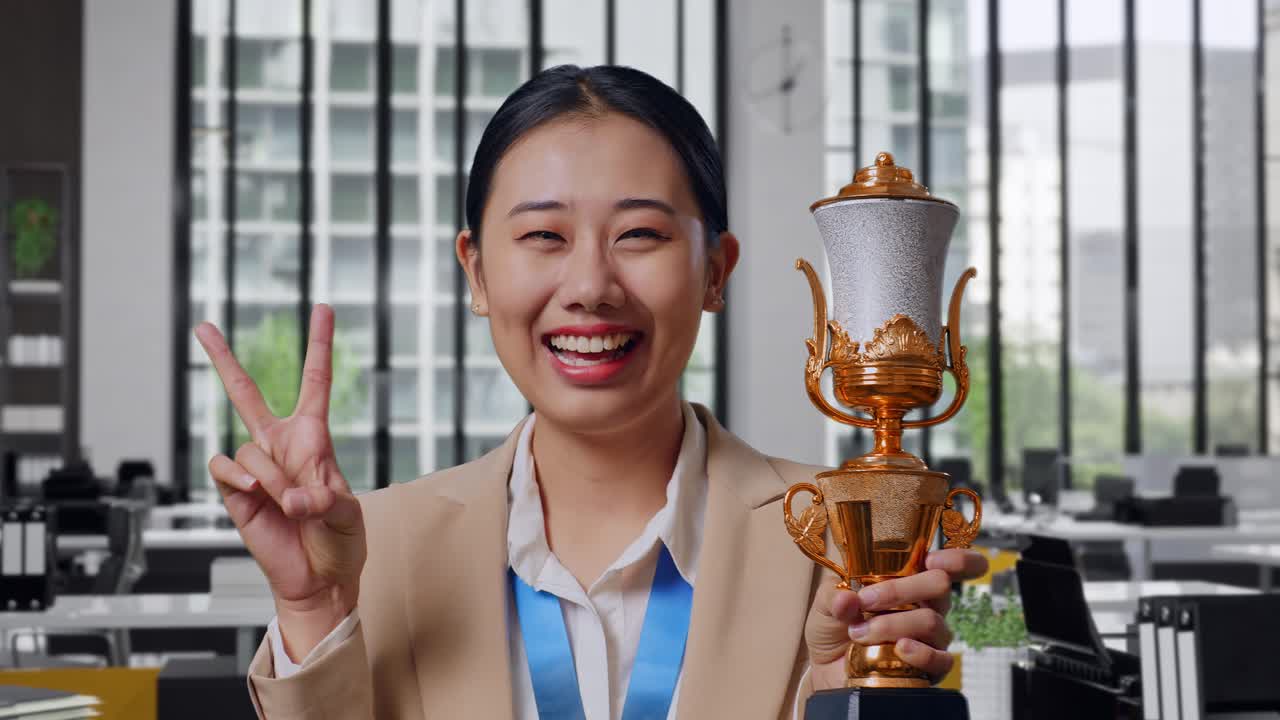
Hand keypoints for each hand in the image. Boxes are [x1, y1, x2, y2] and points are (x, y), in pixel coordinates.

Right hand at [195, 304, 366, 660]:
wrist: (318, 580)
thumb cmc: (339, 542)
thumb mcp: (347, 515)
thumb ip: (323, 499)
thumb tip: (290, 496)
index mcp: (314, 439)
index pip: (315, 382)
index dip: (319, 346)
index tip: (323, 309)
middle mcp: (280, 446)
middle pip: (246, 394)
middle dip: (223, 360)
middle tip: (202, 326)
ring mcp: (255, 467)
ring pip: (249, 448)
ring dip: (271, 475)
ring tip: (287, 502)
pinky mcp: (234, 491)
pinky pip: (226, 468)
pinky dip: (242, 478)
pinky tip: (256, 493)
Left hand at [805, 548, 988, 689]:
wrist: (827, 667)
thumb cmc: (834, 626)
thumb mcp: (826, 603)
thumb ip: (835, 595)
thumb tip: (847, 599)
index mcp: (909, 580)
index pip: (950, 565)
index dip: (955, 559)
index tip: (932, 559)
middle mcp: (926, 605)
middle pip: (939, 585)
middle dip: (901, 589)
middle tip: (866, 601)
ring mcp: (931, 637)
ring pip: (931, 621)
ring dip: (891, 625)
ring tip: (859, 633)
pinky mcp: (929, 668)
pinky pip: (941, 660)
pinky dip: (920, 654)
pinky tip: (899, 649)